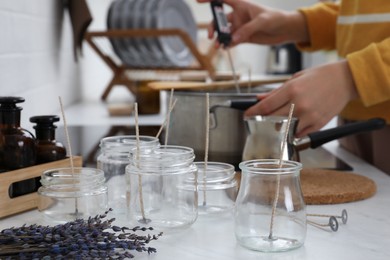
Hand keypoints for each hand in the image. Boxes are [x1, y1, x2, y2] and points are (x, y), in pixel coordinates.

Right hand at [196, 0, 308, 46]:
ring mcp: (239, 27)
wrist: (284, 30)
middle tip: (212, 36)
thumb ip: (247, 29)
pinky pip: (231, 41)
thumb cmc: (276, 19)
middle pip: (219, 19)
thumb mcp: (262, 21)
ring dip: (219, 39)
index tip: (198, 1)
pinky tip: (226, 48)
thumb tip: (233, 39)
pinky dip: (227, 45)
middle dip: (214, 27)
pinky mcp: (242, 37)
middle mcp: (238, 16)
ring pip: (224, 32)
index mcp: (241, 5)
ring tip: (219, 46)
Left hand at [244, 60, 358, 136]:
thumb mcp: (295, 78)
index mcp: (292, 90)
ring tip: (281, 119)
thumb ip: (276, 91)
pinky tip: (294, 123)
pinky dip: (293, 131)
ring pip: (285, 129)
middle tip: (260, 118)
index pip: (265, 106)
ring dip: (279, 126)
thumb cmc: (320, 76)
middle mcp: (299, 104)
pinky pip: (299, 133)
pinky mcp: (318, 124)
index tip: (246, 115)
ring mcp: (309, 116)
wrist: (345, 80)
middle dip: (263, 120)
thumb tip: (260, 99)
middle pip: (272, 119)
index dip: (253, 112)